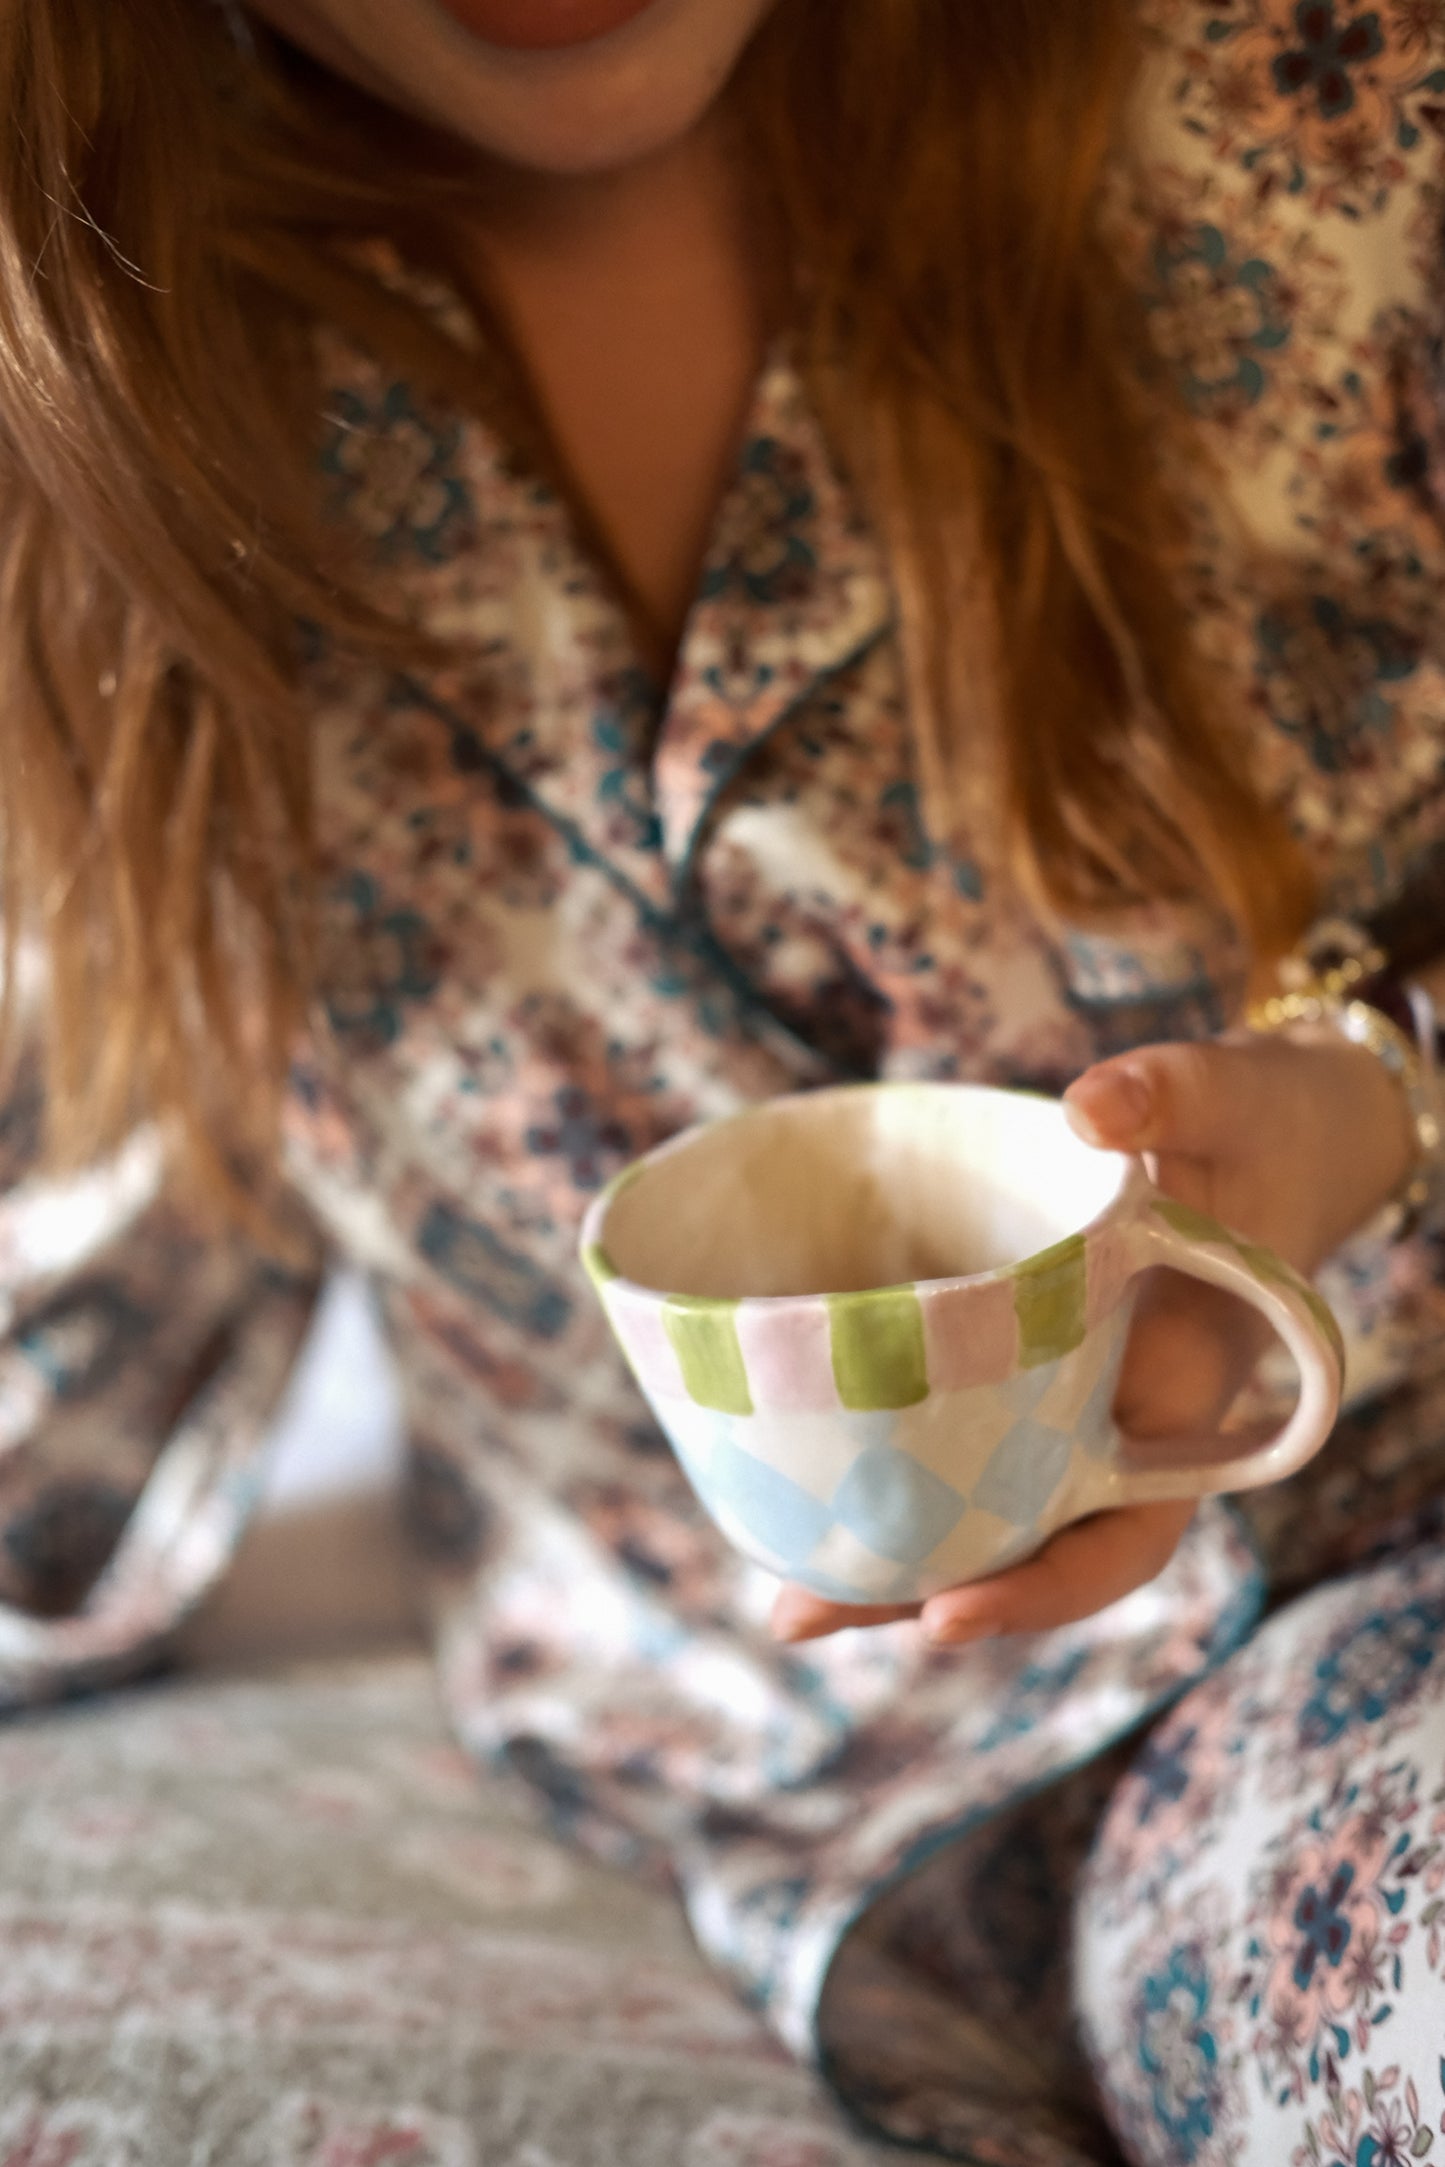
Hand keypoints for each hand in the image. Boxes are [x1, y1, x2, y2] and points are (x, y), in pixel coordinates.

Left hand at [771, 1030, 1414, 1649]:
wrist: (1267, 1134)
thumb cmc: (1257, 1128)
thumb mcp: (1227, 1096)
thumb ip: (1170, 1094)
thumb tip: (1091, 1106)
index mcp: (1179, 1398)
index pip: (1121, 1534)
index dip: (1042, 1587)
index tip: (949, 1613)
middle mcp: (1116, 1428)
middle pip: (1023, 1547)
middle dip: (920, 1595)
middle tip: (799, 1615)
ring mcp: (1063, 1408)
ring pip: (981, 1510)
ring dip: (890, 1557)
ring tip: (781, 1597)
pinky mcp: (1015, 1370)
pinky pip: (956, 1437)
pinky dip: (887, 1469)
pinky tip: (797, 1483)